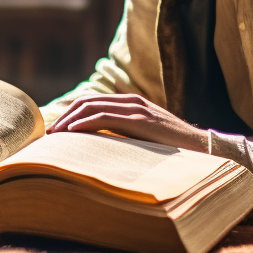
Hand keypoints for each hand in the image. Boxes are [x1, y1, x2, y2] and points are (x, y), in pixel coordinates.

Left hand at [46, 93, 208, 150]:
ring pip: (91, 107)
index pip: (92, 102)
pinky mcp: (140, 121)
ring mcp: (136, 109)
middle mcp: (131, 102)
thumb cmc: (173, 150)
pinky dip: (84, 124)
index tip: (56, 130)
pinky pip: (104, 118)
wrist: (203, 150)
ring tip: (55, 135)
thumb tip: (99, 148)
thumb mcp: (144, 140)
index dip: (70, 114)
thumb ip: (125, 136)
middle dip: (65, 116)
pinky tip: (71, 133)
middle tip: (49, 134)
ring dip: (69, 121)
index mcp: (131, 104)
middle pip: (87, 102)